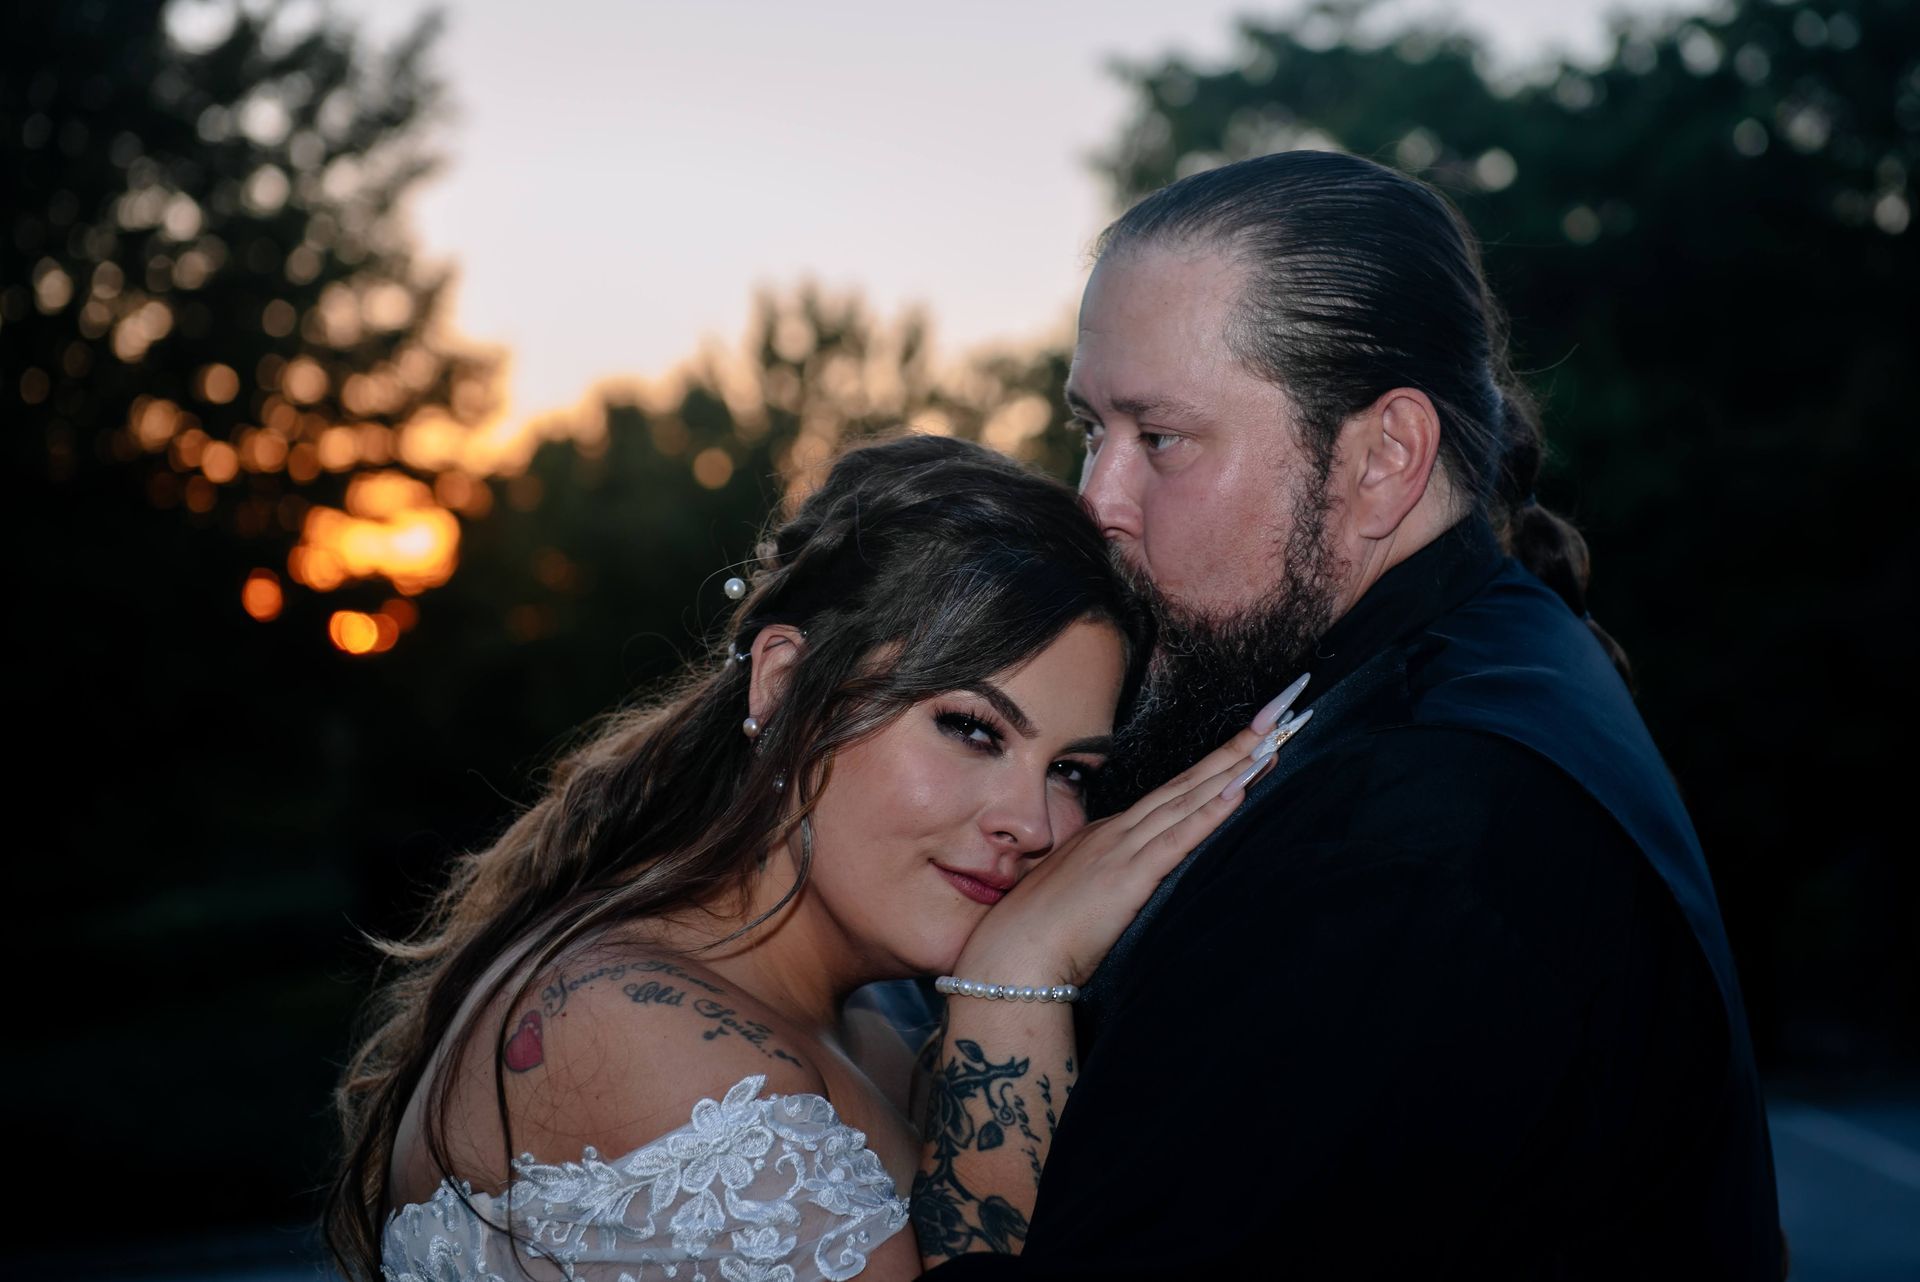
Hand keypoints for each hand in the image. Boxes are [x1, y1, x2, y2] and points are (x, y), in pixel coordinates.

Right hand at [953, 677, 1311, 987]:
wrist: (1010, 957)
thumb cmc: (1040, 936)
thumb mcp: (1082, 897)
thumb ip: (1110, 883)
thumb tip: (1131, 886)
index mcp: (1109, 835)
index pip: (1173, 794)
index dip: (1214, 765)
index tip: (1251, 741)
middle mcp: (1119, 832)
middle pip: (1188, 783)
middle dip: (1235, 748)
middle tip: (1278, 716)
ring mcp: (1123, 849)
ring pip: (1189, 800)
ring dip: (1234, 769)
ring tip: (1272, 741)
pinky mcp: (1129, 877)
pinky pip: (1178, 838)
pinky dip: (1210, 813)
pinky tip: (1239, 790)